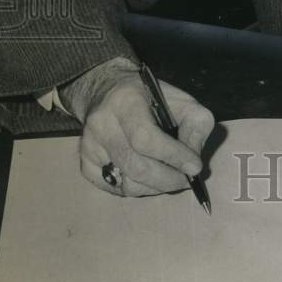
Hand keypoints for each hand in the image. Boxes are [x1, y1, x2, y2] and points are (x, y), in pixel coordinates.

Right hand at [60, 56, 214, 196]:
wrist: (108, 92)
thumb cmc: (150, 98)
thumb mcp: (182, 100)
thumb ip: (196, 125)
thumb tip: (192, 161)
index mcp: (126, 101)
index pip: (145, 137)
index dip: (172, 156)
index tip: (194, 167)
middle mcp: (101, 123)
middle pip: (136, 166)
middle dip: (168, 179)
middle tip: (187, 180)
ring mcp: (89, 146)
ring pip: (126, 183)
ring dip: (156, 187)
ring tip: (171, 178)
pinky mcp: (85, 163)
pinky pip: (114, 189)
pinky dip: (137, 190)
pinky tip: (148, 177)